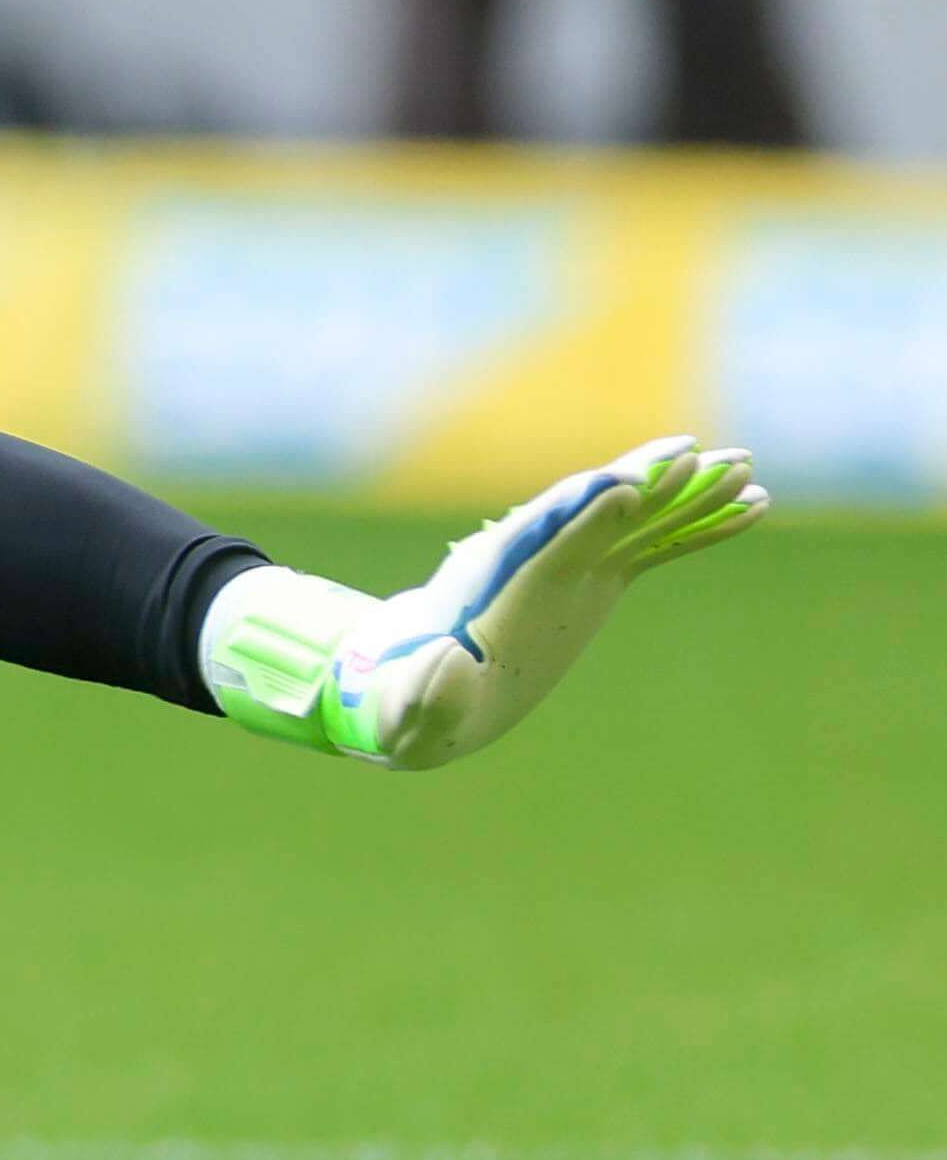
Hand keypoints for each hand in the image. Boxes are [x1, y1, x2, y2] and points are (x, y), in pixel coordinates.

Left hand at [204, 437, 767, 770]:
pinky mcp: (596, 580)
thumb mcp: (409, 704)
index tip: (621, 487)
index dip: (581, 516)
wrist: (419, 683)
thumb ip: (427, 693)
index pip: (543, 542)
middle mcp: (537, 561)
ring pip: (635, 518)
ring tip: (744, 465)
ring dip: (684, 492)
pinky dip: (695, 527)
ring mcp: (572, 566)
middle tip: (695, 456)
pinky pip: (652, 545)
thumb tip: (444, 666)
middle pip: (596, 510)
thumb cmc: (409, 699)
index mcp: (494, 585)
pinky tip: (751, 506)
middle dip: (642, 482)